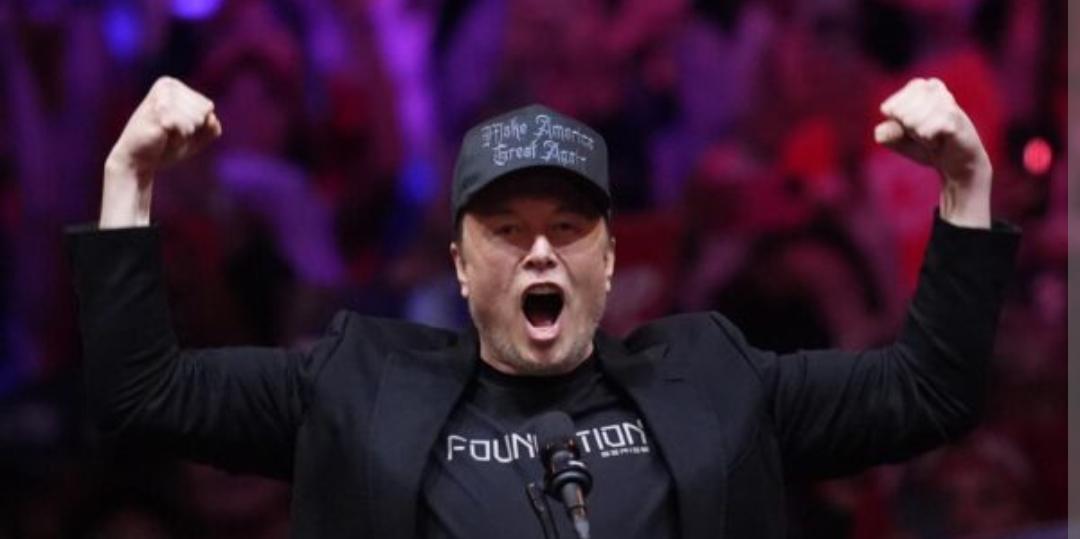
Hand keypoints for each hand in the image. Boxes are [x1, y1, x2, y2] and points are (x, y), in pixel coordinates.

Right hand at [100, 77, 220, 227]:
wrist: (138, 161)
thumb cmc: (166, 146)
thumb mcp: (195, 137)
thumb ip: (212, 127)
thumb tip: (211, 117)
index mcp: (175, 85)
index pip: (208, 106)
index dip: (198, 126)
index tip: (175, 129)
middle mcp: (168, 84)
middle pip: (204, 111)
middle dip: (191, 130)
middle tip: (170, 134)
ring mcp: (162, 96)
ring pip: (196, 119)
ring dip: (184, 135)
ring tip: (165, 135)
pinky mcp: (157, 112)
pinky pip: (186, 128)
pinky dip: (178, 140)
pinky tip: (161, 138)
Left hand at [875, 78, 990, 227]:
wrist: (956, 162)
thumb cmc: (925, 146)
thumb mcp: (898, 140)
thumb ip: (885, 134)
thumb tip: (880, 132)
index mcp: (917, 86)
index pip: (889, 108)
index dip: (898, 125)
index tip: (914, 128)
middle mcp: (931, 86)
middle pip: (900, 114)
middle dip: (909, 130)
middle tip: (927, 132)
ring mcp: (945, 99)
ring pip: (911, 122)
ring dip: (920, 136)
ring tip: (935, 135)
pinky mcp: (954, 115)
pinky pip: (925, 131)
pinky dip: (929, 141)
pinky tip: (942, 140)